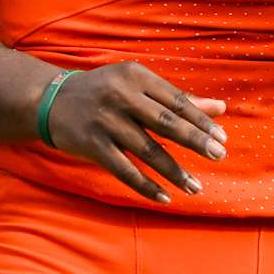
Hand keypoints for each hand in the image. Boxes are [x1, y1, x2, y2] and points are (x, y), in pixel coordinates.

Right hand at [42, 62, 228, 204]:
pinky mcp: (92, 144)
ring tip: (196, 186)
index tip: (222, 137)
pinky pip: (124, 170)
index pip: (176, 101)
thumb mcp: (137, 86)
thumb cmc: (105, 91)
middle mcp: (121, 95)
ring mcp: (105, 121)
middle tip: (219, 156)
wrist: (51, 100)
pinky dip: (146, 186)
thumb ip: (177, 99)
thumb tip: (221, 108)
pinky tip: (165, 197)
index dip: (200, 120)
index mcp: (135, 76)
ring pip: (147, 150)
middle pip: (165, 122)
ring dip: (174, 171)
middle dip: (195, 141)